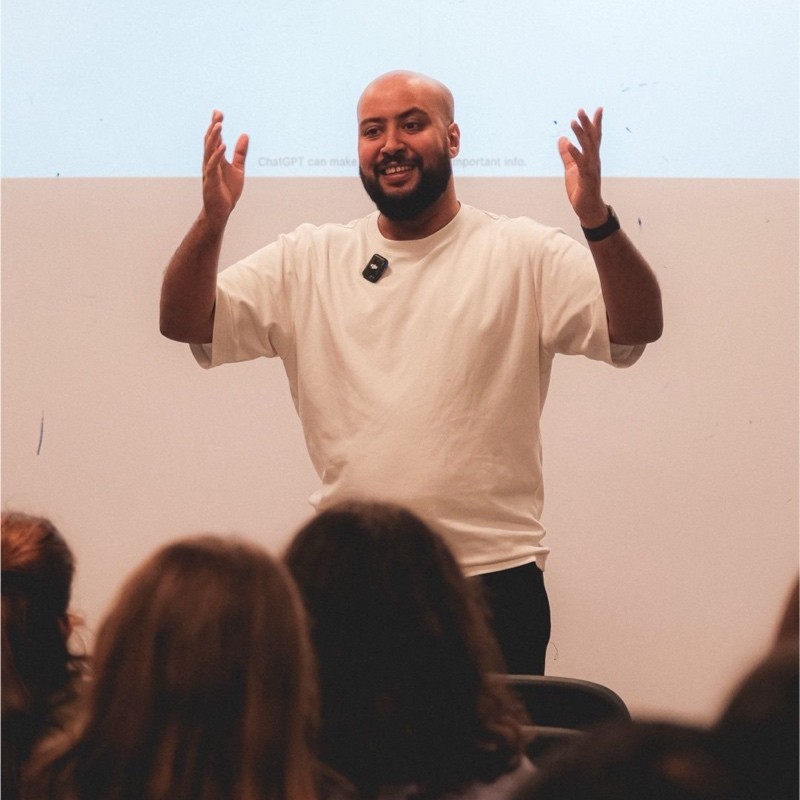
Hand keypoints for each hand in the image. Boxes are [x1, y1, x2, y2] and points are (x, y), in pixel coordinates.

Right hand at [202, 110, 248, 224]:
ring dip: (213, 138)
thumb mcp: (238, 169)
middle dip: (213, 127)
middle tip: (217, 113)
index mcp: (216, 159)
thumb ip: (240, 153)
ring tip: (218, 125)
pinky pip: (213, 165)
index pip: (215, 139)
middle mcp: (210, 162)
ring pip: (209, 150)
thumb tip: (245, 135)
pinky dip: (217, 155)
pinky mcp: (211, 180)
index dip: (216, 126)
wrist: (221, 210)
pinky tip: (222, 146)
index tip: (218, 113)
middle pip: (210, 141)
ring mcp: (209, 170)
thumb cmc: (227, 191)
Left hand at [558, 107, 606, 227]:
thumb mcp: (571, 169)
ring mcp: (591, 168)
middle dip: (587, 124)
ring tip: (573, 121)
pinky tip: (569, 144)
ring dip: (580, 134)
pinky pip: (581, 163)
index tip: (599, 108)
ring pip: (587, 148)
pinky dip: (575, 153)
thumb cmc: (581, 189)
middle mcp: (594, 160)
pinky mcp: (586, 178)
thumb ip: (567, 154)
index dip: (595, 123)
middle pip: (591, 138)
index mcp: (591, 158)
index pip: (595, 137)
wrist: (588, 208)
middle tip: (581, 110)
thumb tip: (561, 139)